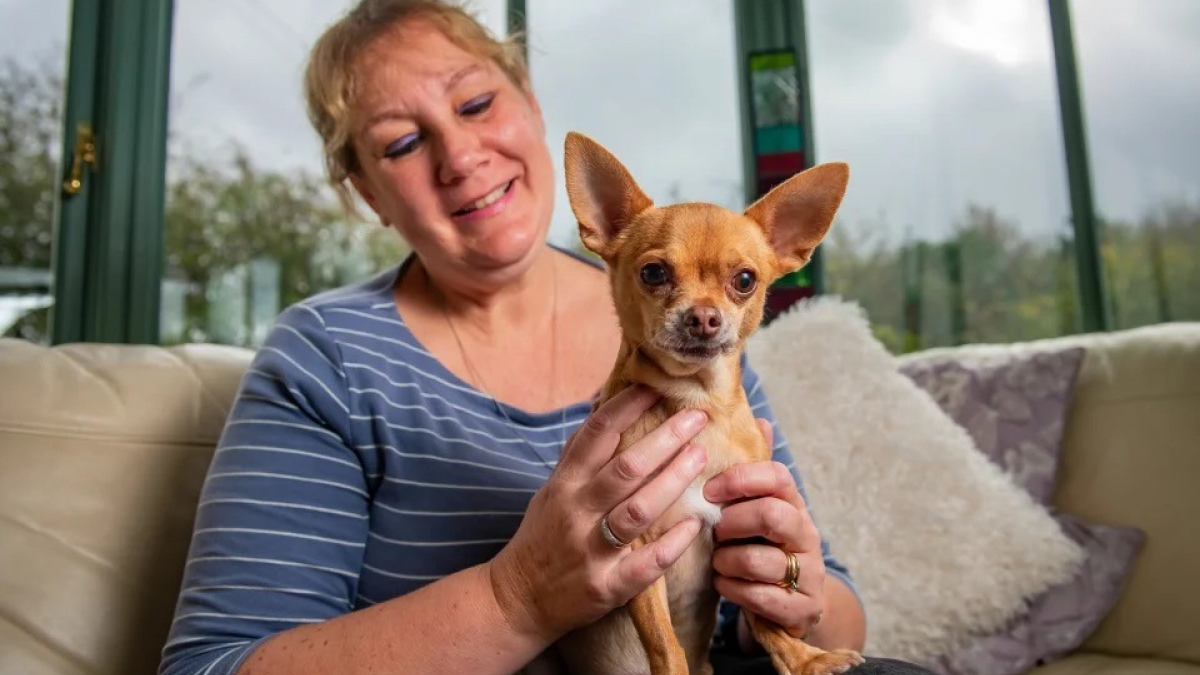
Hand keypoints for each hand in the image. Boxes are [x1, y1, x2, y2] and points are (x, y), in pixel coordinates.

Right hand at [488, 385, 708, 641]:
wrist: (517, 598)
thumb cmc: (544, 536)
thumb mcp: (553, 489)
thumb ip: (580, 455)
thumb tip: (606, 406)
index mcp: (564, 484)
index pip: (596, 434)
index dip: (627, 406)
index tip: (656, 388)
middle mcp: (576, 512)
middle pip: (626, 468)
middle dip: (666, 439)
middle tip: (698, 418)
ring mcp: (591, 550)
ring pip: (638, 510)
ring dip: (674, 481)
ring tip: (700, 456)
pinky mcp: (606, 586)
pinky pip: (646, 563)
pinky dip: (673, 542)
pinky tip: (696, 523)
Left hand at [704, 420, 825, 641]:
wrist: (792, 607)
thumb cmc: (764, 548)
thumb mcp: (759, 509)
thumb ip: (754, 473)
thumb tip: (759, 419)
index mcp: (794, 504)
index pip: (777, 476)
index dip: (740, 479)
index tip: (709, 489)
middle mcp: (807, 534)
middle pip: (771, 514)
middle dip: (732, 522)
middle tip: (715, 531)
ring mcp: (807, 573)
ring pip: (758, 559)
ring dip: (725, 560)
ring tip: (717, 562)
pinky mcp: (800, 608)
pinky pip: (759, 596)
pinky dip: (731, 589)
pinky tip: (723, 584)